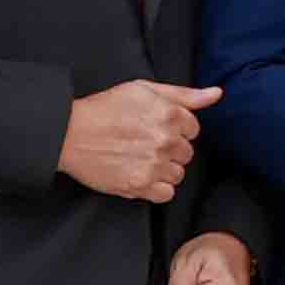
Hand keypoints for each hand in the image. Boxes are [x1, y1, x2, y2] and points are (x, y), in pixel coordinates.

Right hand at [59, 77, 217, 205]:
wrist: (69, 133)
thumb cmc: (104, 108)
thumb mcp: (143, 90)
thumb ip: (184, 94)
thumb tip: (216, 94)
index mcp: (169, 114)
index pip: (193, 129)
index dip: (176, 129)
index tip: (157, 129)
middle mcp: (165, 140)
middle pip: (186, 153)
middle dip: (170, 149)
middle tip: (145, 144)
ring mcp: (153, 165)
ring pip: (178, 174)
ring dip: (164, 169)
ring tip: (141, 160)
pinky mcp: (140, 186)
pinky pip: (167, 194)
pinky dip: (157, 188)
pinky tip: (142, 175)